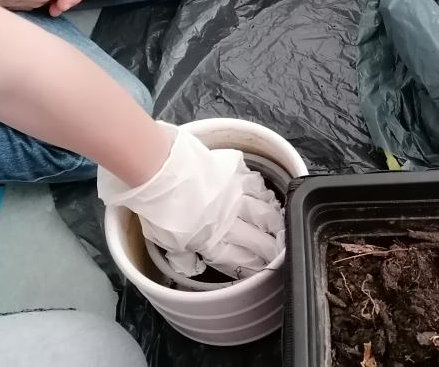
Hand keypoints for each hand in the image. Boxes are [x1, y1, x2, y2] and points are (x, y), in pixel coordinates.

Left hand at [98, 123, 284, 278]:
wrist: (159, 170)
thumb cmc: (157, 207)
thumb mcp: (165, 240)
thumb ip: (182, 257)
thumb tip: (194, 268)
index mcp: (210, 240)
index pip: (239, 258)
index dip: (253, 265)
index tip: (264, 268)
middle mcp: (228, 220)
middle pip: (257, 239)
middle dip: (271, 248)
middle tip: (280, 251)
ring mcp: (234, 195)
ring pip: (262, 212)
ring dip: (273, 222)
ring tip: (281, 227)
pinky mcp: (234, 173)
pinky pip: (256, 185)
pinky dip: (265, 193)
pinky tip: (269, 197)